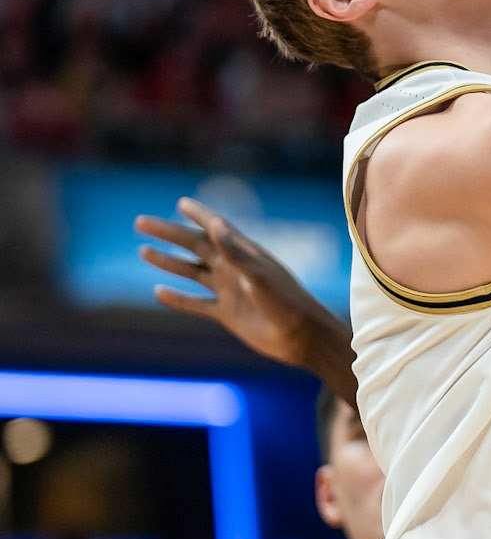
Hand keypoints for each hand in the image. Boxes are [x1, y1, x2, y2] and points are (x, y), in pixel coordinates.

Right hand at [136, 197, 354, 393]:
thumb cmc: (286, 301)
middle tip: (140, 222)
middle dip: (168, 234)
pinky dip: (177, 299)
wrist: (301, 337)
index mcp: (243, 252)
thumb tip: (215, 224)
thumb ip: (235, 250)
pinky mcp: (227, 314)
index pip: (215, 226)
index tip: (180, 201)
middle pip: (194, 245)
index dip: (198, 213)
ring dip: (168, 262)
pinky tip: (158, 292)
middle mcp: (233, 268)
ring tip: (143, 252)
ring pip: (191, 272)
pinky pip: (196, 304)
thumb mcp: (259, 273)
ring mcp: (229, 290)